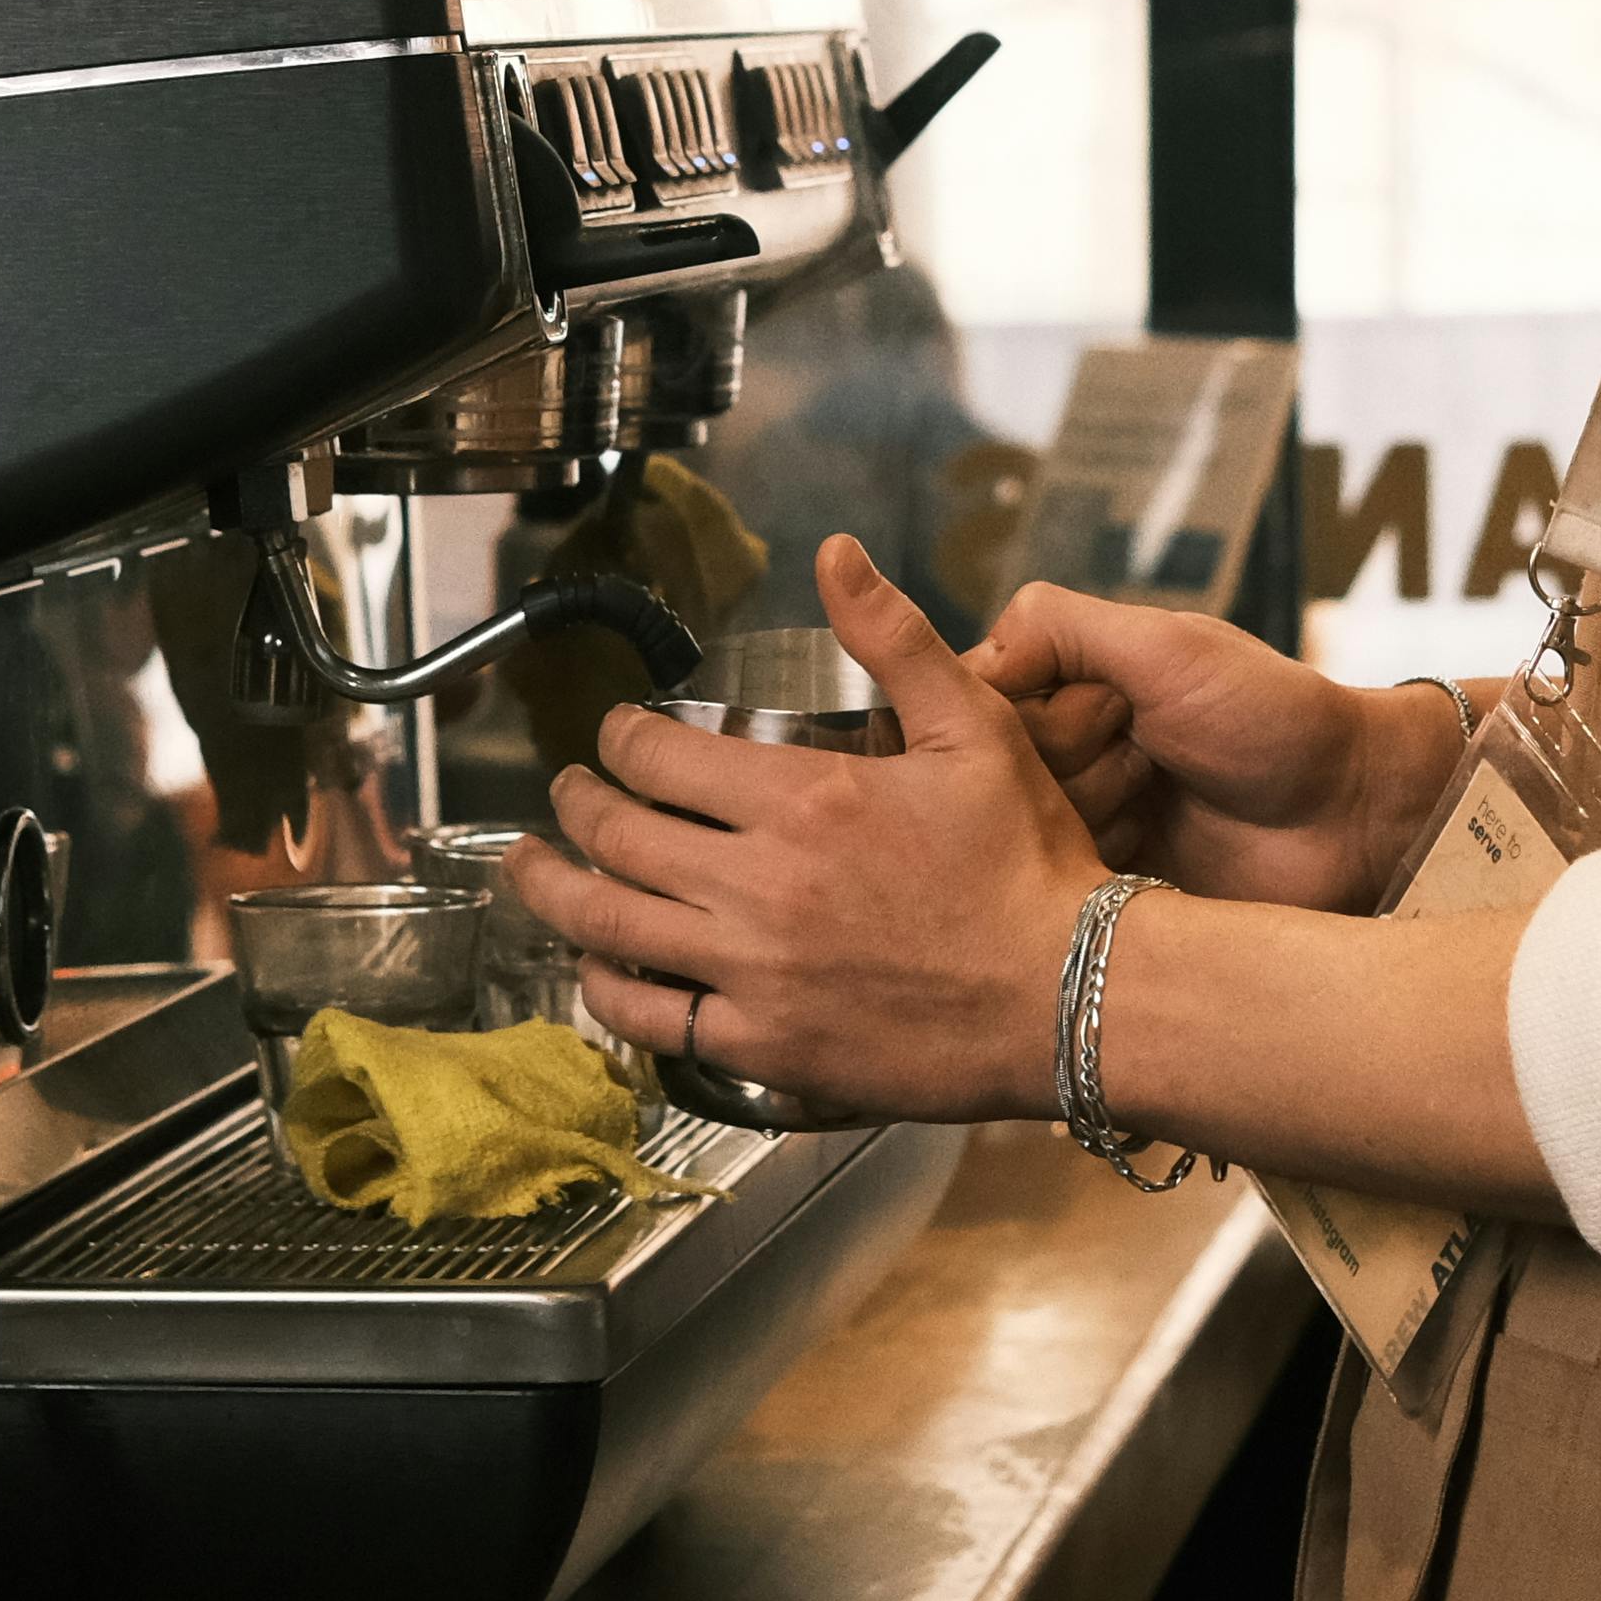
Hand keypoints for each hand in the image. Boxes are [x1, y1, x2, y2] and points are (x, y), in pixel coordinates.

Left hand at [513, 533, 1110, 1128]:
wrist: (1070, 996)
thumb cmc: (1029, 863)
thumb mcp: (973, 726)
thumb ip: (893, 636)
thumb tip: (834, 553)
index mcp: (801, 800)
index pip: (657, 759)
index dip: (618, 739)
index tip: (614, 735)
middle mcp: (758, 886)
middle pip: (617, 838)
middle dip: (574, 806)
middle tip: (566, 792)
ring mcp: (753, 973)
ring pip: (611, 929)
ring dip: (553, 894)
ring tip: (531, 872)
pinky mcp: (764, 1047)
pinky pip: (651, 1020)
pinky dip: (606, 992)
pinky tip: (596, 974)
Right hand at [960, 585, 1464, 914]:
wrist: (1353, 812)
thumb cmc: (1272, 714)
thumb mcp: (1166, 646)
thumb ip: (1060, 630)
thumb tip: (965, 662)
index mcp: (1069, 687)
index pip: (977, 704)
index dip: (1035, 712)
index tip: (1112, 709)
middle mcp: (1063, 758)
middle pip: (992, 774)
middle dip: (1074, 762)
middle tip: (1151, 756)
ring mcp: (1082, 830)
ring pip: (1017, 836)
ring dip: (1091, 816)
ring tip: (1160, 799)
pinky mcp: (1103, 898)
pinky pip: (1052, 896)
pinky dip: (1092, 873)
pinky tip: (1147, 858)